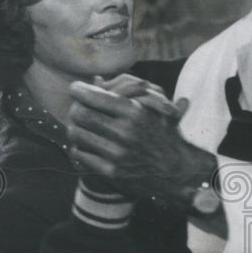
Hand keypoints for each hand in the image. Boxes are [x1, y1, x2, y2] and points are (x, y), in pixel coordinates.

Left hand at [67, 79, 214, 208]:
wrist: (176, 171)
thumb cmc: (163, 133)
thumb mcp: (155, 106)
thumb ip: (128, 90)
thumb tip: (96, 80)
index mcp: (135, 112)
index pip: (93, 96)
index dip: (79, 90)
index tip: (76, 88)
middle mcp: (125, 133)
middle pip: (80, 114)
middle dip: (75, 108)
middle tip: (77, 108)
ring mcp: (117, 154)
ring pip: (76, 134)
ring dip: (76, 128)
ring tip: (82, 127)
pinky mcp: (111, 172)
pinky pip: (80, 154)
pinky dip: (80, 148)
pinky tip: (88, 145)